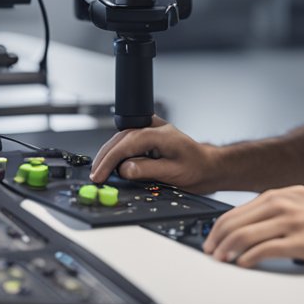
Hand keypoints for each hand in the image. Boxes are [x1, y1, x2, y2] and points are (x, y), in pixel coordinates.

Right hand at [90, 117, 220, 192]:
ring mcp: (150, 129)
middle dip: (105, 157)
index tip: (100, 174)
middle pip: (120, 138)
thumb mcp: (173, 173)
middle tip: (95, 176)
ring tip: (99, 172)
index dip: (110, 159)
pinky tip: (110, 165)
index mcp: (161, 133)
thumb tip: (124, 169)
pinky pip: (126, 142)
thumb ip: (147, 170)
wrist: (207, 166)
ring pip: (121, 138)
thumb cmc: (197, 168)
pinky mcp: (147, 136)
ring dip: (108, 155)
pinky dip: (116, 153)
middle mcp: (154, 127)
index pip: (127, 142)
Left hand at [202, 185, 303, 271]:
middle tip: (210, 252)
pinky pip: (264, 250)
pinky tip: (243, 265)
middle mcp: (288, 202)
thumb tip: (250, 228)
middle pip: (237, 220)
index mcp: (287, 193)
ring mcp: (295, 220)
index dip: (220, 226)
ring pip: (246, 234)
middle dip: (217, 238)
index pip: (240, 208)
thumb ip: (281, 211)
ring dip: (228, 250)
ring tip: (222, 261)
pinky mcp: (303, 241)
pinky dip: (248, 259)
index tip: (212, 239)